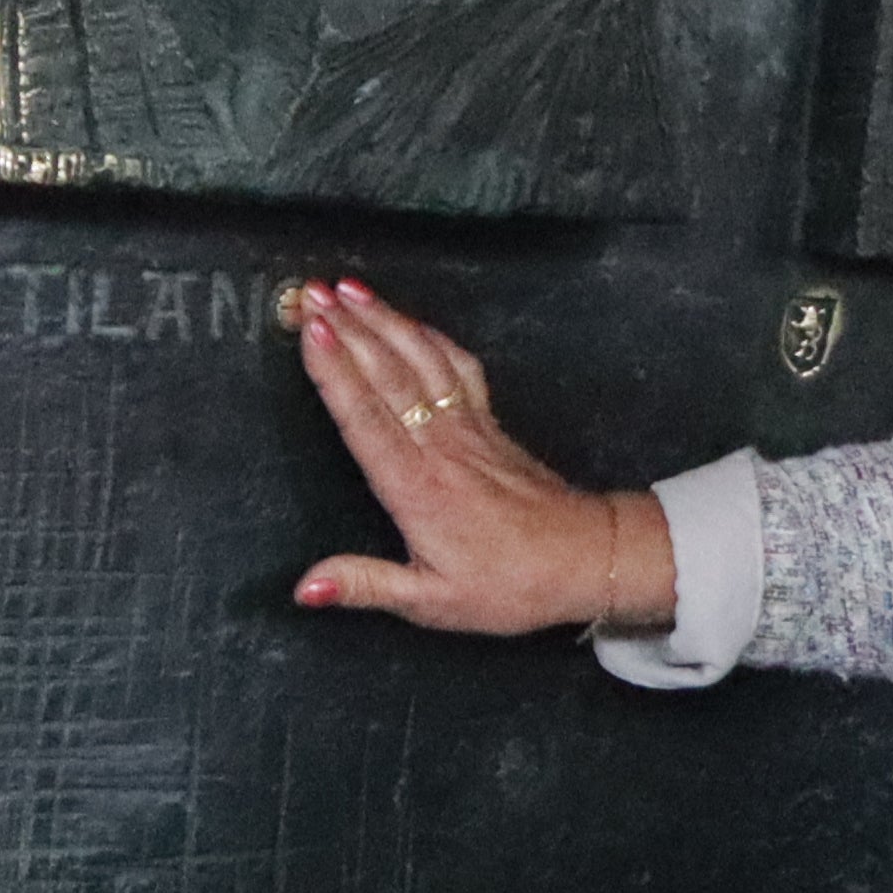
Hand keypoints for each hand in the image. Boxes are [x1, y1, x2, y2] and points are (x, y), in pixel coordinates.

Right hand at [289, 279, 669, 635]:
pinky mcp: (488, 421)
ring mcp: (468, 428)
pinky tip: (405, 318)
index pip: (367, 420)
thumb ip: (365, 586)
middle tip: (309, 294)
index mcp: (418, 490)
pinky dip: (428, 335)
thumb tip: (304, 587)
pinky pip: (456, 366)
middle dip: (346, 329)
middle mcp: (440, 448)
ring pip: (420, 360)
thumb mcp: (432, 603)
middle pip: (388, 375)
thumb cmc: (510, 584)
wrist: (587, 560)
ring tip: (345, 290)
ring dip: (381, 320)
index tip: (312, 332)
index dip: (337, 373)